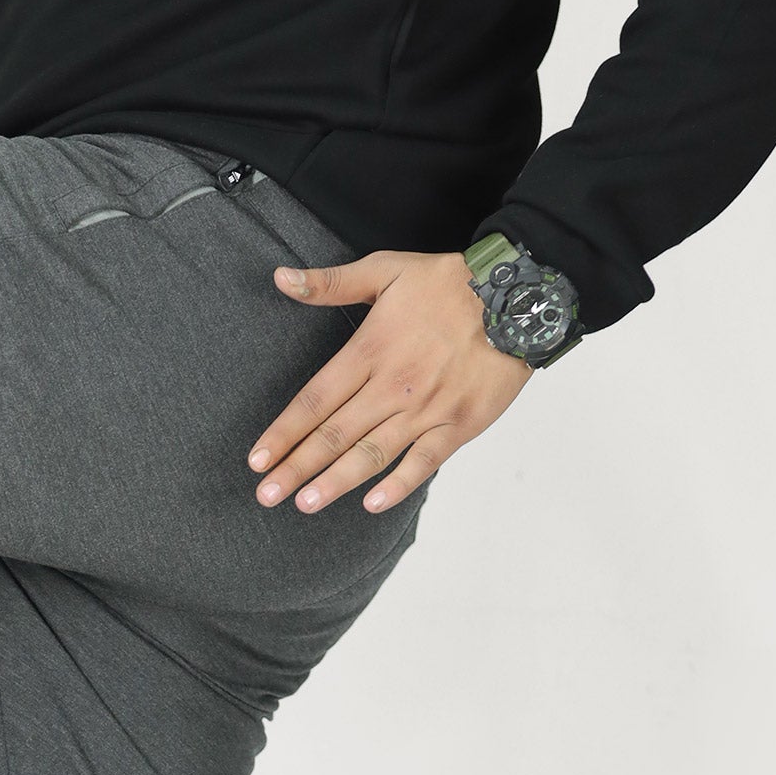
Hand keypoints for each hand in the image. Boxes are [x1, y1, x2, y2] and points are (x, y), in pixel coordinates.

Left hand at [248, 249, 532, 515]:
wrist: (519, 294)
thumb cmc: (449, 282)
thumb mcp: (386, 269)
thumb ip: (331, 283)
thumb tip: (280, 279)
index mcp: (370, 350)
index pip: (314, 400)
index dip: (283, 432)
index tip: (256, 460)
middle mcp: (393, 385)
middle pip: (334, 434)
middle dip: (296, 467)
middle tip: (266, 494)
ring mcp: (426, 409)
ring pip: (372, 452)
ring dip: (335, 481)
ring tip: (305, 504)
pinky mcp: (458, 424)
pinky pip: (424, 461)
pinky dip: (399, 484)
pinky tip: (372, 504)